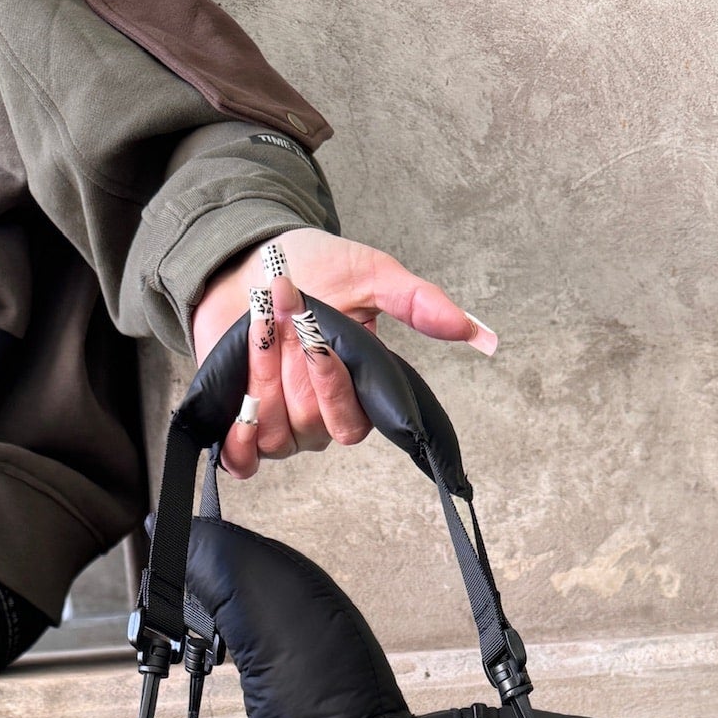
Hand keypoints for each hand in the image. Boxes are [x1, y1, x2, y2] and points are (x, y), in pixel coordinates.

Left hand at [190, 228, 496, 479]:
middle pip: (313, 431)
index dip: (334, 387)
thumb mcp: (369, 275)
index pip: (354, 422)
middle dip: (295, 376)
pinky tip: (237, 416)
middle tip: (285, 319)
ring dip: (261, 380)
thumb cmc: (307, 266)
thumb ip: (419, 305)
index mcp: (351, 390)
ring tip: (255, 326)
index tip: (319, 335)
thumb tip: (482, 336)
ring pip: (274, 436)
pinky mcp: (235, 423)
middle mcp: (316, 415)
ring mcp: (275, 423)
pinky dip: (236, 449)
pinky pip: (240, 462)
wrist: (243, 256)